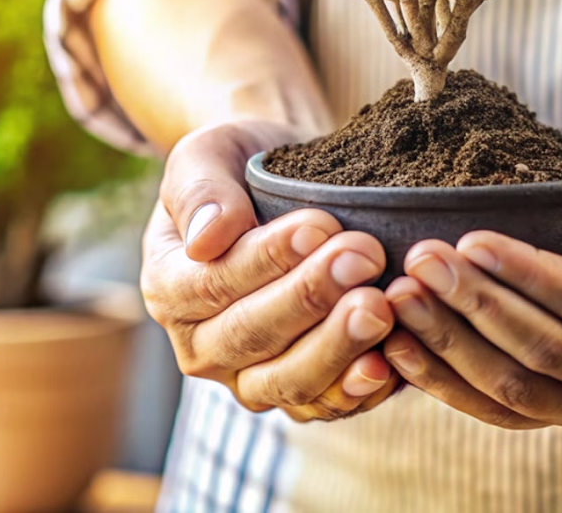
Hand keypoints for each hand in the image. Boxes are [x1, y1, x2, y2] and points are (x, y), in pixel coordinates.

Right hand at [142, 120, 400, 421]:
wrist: (283, 192)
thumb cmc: (242, 168)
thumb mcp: (209, 155)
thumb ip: (199, 191)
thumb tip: (206, 239)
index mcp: (169, 288)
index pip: (213, 284)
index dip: (267, 259)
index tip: (321, 225)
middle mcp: (202, 346)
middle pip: (253, 337)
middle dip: (312, 297)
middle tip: (365, 257)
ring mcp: (251, 379)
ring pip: (291, 382)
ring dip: (339, 347)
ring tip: (381, 306)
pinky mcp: (303, 395)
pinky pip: (329, 406)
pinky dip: (361, 388)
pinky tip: (393, 357)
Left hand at [380, 151, 561, 428]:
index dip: (526, 275)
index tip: (469, 239)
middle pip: (543, 352)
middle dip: (475, 305)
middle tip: (420, 260)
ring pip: (513, 390)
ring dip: (449, 345)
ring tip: (400, 297)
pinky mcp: (556, 414)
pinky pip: (495, 409)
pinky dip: (444, 381)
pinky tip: (398, 346)